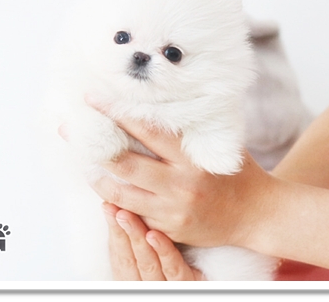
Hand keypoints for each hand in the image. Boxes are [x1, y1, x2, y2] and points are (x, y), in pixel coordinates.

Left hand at [87, 95, 275, 249]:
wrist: (257, 214)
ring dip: (97, 178)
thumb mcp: (219, 144)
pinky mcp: (169, 229)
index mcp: (191, 158)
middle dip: (94, 147)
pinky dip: (117, 201)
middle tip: (71, 132)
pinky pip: (135, 215)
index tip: (94, 99)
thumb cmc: (237, 173)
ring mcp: (172, 211)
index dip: (117, 113)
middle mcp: (179, 185)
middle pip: (125, 164)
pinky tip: (105, 189)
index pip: (147, 130)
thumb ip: (190, 129)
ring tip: (83, 164)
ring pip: (121, 195)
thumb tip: (161, 103)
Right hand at [102, 202, 202, 280]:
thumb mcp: (152, 257)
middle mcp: (147, 285)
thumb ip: (138, 239)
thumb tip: (122, 206)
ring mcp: (167, 287)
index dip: (112, 230)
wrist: (206, 287)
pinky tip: (154, 234)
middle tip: (113, 206)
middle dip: (120, 230)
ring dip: (135, 237)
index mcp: (135, 278)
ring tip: (126, 214)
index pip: (119, 253)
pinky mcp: (189, 285)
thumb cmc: (176, 266)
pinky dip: (163, 251)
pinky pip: (174, 269)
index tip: (108, 205)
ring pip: (147, 262)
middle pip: (129, 258)